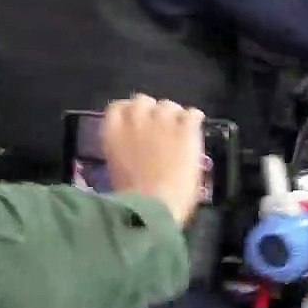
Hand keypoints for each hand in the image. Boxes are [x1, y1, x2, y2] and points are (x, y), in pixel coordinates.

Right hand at [102, 94, 205, 225]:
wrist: (153, 206)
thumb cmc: (132, 199)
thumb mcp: (117, 169)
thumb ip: (125, 150)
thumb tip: (136, 149)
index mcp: (113, 131)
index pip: (119, 107)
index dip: (130, 114)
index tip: (137, 125)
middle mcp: (136, 118)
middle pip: (144, 101)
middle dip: (152, 113)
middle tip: (160, 130)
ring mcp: (162, 120)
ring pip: (169, 105)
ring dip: (174, 116)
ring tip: (179, 133)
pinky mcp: (186, 128)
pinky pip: (193, 114)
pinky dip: (194, 121)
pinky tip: (194, 132)